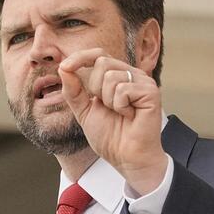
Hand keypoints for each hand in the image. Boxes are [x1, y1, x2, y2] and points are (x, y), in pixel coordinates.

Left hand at [58, 48, 166, 195]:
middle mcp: (131, 75)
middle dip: (95, 88)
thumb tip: (63, 68)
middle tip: (106, 107)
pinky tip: (129, 115)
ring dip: (108, 100)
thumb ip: (73, 90)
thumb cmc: (109, 136)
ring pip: (111, 76)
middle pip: (102, 62)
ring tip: (120, 113)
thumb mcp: (83, 111)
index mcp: (116, 76)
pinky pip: (123, 89)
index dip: (80, 57)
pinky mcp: (150, 91)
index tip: (64, 67)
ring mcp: (142, 82)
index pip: (98, 55)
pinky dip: (120, 106)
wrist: (125, 158)